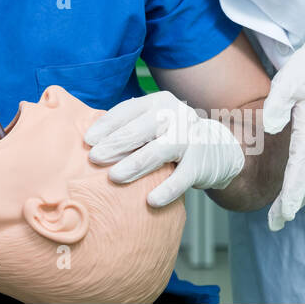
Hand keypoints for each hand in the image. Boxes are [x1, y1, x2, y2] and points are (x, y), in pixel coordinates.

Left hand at [85, 91, 244, 207]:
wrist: (217, 150)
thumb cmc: (169, 137)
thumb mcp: (152, 124)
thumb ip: (127, 127)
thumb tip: (88, 141)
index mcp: (159, 102)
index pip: (127, 111)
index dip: (106, 126)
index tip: (87, 140)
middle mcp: (177, 115)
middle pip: (140, 129)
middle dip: (115, 144)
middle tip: (94, 158)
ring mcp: (191, 138)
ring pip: (159, 151)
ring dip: (135, 164)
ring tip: (113, 177)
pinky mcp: (201, 163)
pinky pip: (182, 178)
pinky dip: (167, 189)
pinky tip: (151, 201)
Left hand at [262, 23, 304, 230]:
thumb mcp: (287, 83)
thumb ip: (277, 106)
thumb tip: (270, 127)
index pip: (302, 167)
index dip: (292, 192)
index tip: (284, 213)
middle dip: (292, 202)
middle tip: (275, 224)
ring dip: (297, 194)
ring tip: (280, 215)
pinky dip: (303, 181)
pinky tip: (292, 191)